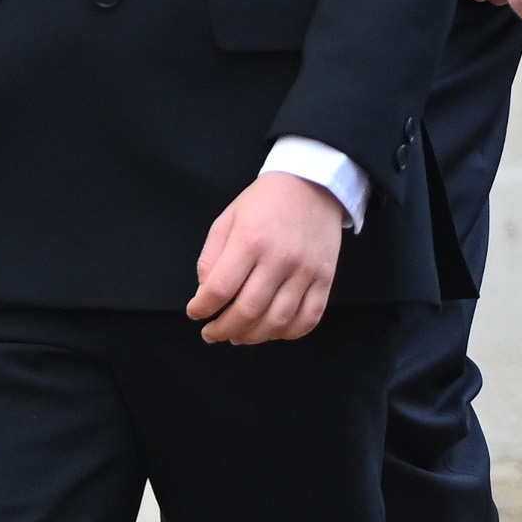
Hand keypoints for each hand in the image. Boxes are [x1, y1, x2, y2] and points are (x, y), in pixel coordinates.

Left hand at [189, 173, 344, 345]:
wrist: (312, 184)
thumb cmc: (263, 202)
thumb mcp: (227, 219)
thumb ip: (211, 257)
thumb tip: (205, 294)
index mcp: (250, 240)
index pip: (220, 289)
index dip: (202, 309)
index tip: (195, 313)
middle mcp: (279, 258)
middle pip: (248, 311)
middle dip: (223, 330)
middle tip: (212, 333)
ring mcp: (305, 271)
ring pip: (277, 321)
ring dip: (253, 337)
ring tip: (237, 336)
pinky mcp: (326, 279)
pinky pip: (309, 318)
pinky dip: (288, 334)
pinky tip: (272, 331)